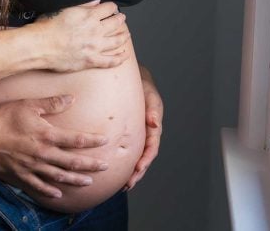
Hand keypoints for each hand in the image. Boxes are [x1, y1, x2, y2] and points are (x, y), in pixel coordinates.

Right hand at [0, 95, 108, 202]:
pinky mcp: (20, 175)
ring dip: (76, 180)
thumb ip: (51, 103)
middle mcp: (43, 154)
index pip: (76, 140)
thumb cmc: (3, 117)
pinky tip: (58, 194)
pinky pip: (38, 187)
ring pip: (59, 177)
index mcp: (47, 135)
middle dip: (91, 165)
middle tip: (105, 166)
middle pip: (73, 162)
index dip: (93, 141)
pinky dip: (50, 192)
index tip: (106, 140)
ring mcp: (32, 167)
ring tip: (88, 182)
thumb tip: (71, 98)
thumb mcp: (28, 105)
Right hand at [27, 0, 129, 71]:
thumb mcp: (64, 8)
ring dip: (123, 37)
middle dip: (120, 19)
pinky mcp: (91, 61)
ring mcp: (95, 47)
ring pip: (117, 41)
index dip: (111, 7)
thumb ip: (82, 4)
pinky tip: (123, 55)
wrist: (40, 46)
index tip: (112, 8)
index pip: (109, 8)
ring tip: (126, 35)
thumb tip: (95, 0)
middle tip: (121, 18)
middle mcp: (96, 31)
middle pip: (115, 23)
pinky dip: (119, 58)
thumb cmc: (47, 26)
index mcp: (89, 16)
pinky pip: (110, 61)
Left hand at [124, 67, 162, 189]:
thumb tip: (154, 122)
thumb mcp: (150, 96)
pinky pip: (127, 152)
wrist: (135, 83)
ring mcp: (138, 138)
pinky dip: (123, 163)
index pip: (151, 148)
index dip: (145, 160)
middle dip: (137, 173)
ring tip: (123, 187)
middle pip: (144, 159)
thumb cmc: (144, 89)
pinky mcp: (129, 137)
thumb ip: (153, 109)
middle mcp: (147, 136)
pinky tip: (115, 173)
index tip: (138, 169)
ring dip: (131, 173)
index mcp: (153, 129)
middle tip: (128, 185)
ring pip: (136, 159)